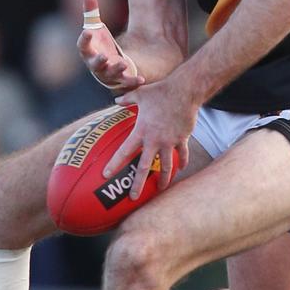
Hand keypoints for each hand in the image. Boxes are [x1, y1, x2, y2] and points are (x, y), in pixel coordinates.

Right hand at [77, 0, 143, 90]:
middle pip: (95, 64)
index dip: (84, 39)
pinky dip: (133, 82)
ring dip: (116, 70)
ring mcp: (108, 73)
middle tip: (104, 56)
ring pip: (111, 74)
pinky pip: (126, 83)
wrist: (108, 64)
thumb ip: (91, 10)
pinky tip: (142, 79)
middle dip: (99, 61)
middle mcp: (95, 64)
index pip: (82, 46)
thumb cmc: (99, 43)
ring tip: (123, 64)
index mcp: (88, 51)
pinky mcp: (120, 80)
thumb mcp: (95, 26)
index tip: (87, 31)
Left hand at [102, 78, 194, 198]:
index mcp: (141, 131)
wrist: (184, 91)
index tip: (105, 174)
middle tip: (133, 197)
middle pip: (144, 167)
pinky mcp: (182, 139)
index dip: (114, 164)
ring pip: (166, 166)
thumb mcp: (139, 94)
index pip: (124, 151)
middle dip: (138, 184)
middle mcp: (154, 140)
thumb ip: (126, 99)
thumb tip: (116, 100)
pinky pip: (183, 155)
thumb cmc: (159, 91)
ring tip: (160, 190)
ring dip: (163, 180)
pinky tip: (181, 170)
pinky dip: (182, 163)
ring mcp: (170, 142)